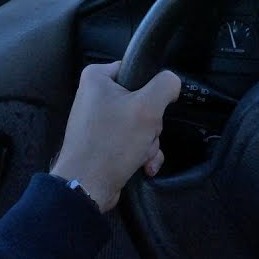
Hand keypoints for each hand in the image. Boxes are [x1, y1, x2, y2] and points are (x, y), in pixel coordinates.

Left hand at [50, 61, 180, 212]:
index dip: (151, 89)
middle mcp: (93, 96)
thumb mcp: (147, 107)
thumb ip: (166, 85)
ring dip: (149, 142)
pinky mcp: (102, 142)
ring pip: (140, 123)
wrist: (87, 188)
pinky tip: (142, 165)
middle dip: (151, 124)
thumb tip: (172, 82)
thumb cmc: (112, 143)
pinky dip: (141, 153)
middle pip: (142, 100)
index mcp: (96, 78)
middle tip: (144, 134)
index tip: (152, 107)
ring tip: (140, 154)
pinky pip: (131, 140)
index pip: (137, 70)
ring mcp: (97, 121)